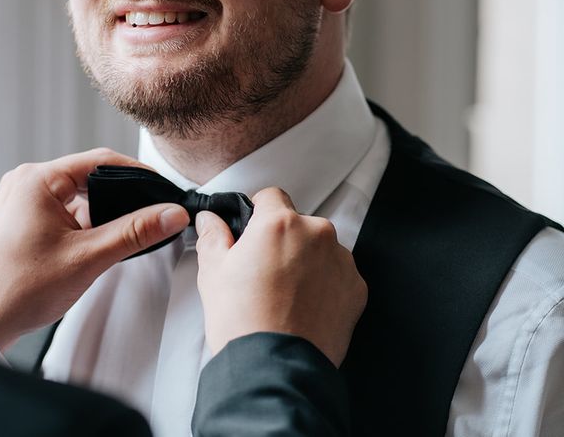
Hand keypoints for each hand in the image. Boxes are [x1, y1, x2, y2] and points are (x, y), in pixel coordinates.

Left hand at [0, 148, 188, 350]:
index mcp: (37, 179)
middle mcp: (25, 182)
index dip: (136, 173)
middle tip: (145, 217)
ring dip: (98, 215)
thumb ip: (135, 232)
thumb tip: (171, 214)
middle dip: (118, 198)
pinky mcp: (20, 218)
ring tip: (111, 240)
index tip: (161, 188)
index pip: (100, 160)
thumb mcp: (88, 257)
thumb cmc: (18, 289)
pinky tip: (89, 248)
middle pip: (88, 177)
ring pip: (76, 196)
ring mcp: (20, 200)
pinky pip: (61, 210)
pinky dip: (80, 225)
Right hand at [195, 187, 366, 366]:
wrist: (275, 370)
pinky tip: (303, 307)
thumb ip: (213, 236)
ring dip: (306, 261)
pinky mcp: (356, 289)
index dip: (257, 212)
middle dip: (282, 240)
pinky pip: (337, 275)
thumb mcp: (213, 273)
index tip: (252, 232)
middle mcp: (316, 234)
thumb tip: (210, 220)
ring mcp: (341, 262)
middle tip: (263, 272)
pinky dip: (324, 285)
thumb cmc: (243, 321)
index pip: (271, 196)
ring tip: (284, 295)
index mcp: (280, 223)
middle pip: (298, 223)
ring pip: (319, 248)